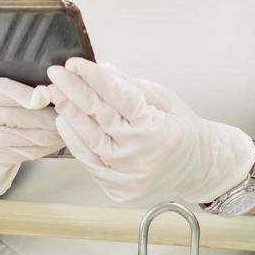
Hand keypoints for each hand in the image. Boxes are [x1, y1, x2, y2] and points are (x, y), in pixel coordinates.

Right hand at [0, 73, 64, 198]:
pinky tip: (53, 141)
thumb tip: (18, 55)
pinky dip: (42, 148)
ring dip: (48, 134)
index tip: (45, 94)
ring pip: (20, 138)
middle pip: (11, 117)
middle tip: (67, 109)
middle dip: (44, 115)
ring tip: (65, 126)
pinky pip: (20, 154)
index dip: (21, 93)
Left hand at [46, 59, 254, 205]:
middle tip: (56, 74)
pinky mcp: (119, 190)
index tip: (74, 63)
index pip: (117, 97)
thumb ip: (129, 85)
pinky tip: (64, 122)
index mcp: (157, 128)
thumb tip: (99, 69)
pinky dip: (74, 141)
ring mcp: (128, 176)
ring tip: (57, 94)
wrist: (199, 168)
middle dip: (73, 91)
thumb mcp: (164, 98)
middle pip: (98, 117)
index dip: (92, 77)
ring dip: (69, 114)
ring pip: (88, 140)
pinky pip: (89, 162)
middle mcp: (141, 155)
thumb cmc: (182, 129)